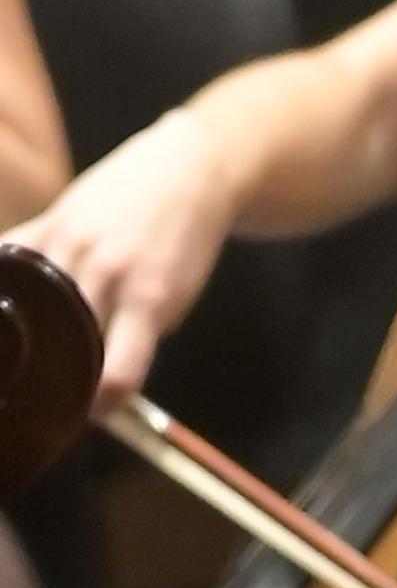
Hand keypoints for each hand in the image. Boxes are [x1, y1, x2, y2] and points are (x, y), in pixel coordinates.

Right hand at [7, 110, 236, 409]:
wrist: (187, 171)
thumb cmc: (185, 244)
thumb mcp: (177, 296)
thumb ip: (139, 334)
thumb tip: (103, 383)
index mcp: (149, 298)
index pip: (118, 371)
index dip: (100, 404)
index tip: (89, 416)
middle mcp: (106, 271)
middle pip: (64, 342)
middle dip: (55, 376)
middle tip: (45, 395)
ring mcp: (70, 243)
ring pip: (26, 306)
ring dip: (22, 335)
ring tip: (18, 356)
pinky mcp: (46, 221)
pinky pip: (4, 256)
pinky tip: (1, 312)